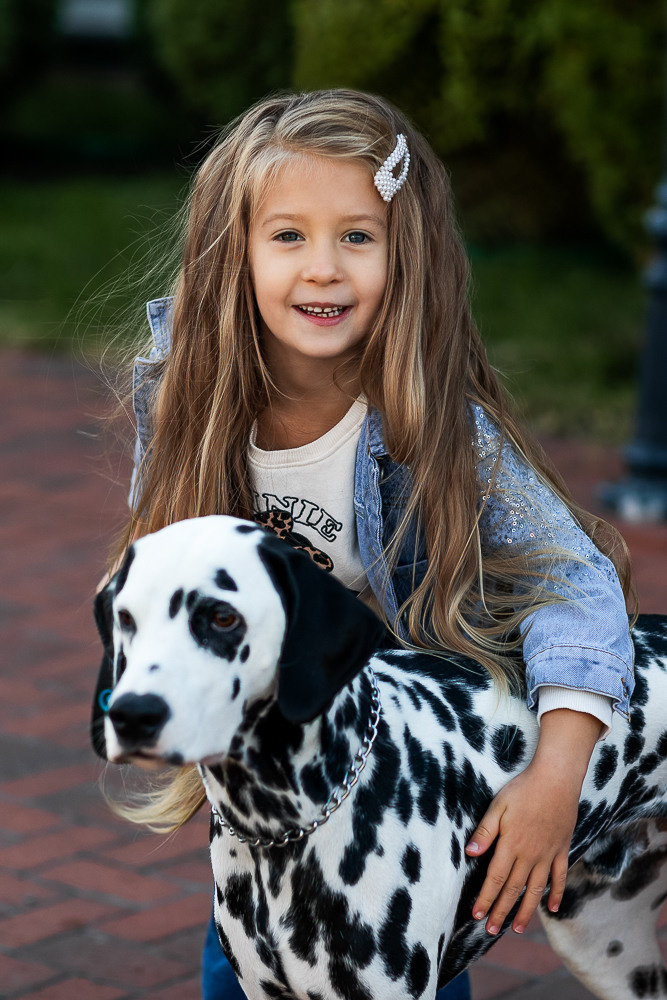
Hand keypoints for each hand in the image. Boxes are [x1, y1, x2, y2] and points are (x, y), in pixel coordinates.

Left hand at [465, 709, 601, 934]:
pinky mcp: (562, 849)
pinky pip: (559, 876)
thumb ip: (485, 830)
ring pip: (536, 889)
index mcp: (511, 845)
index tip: (476, 915)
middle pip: (513, 889)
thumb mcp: (499, 806)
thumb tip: (470, 853)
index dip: (485, 898)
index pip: (495, 879)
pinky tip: (551, 908)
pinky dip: (556, 893)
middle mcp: (530, 855)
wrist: (557, 778)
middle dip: (501, 911)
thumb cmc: (523, 789)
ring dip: (525, 910)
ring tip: (517, 928)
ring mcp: (548, 854)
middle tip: (491, 930)